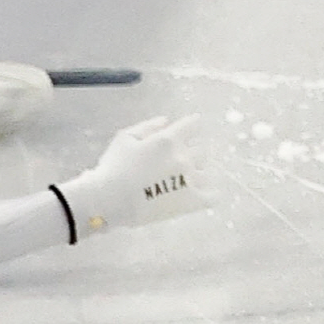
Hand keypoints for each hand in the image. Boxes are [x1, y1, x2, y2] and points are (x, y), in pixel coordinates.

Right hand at [59, 115, 212, 235]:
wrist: (111, 201)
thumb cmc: (113, 166)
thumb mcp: (124, 137)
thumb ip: (148, 126)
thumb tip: (166, 121)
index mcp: (167, 140)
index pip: (191, 125)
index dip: (193, 123)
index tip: (194, 124)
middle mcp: (182, 157)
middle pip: (201, 150)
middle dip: (193, 151)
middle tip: (182, 157)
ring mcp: (189, 180)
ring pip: (206, 171)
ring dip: (198, 171)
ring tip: (188, 176)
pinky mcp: (191, 202)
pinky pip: (212, 196)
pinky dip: (210, 193)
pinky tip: (204, 193)